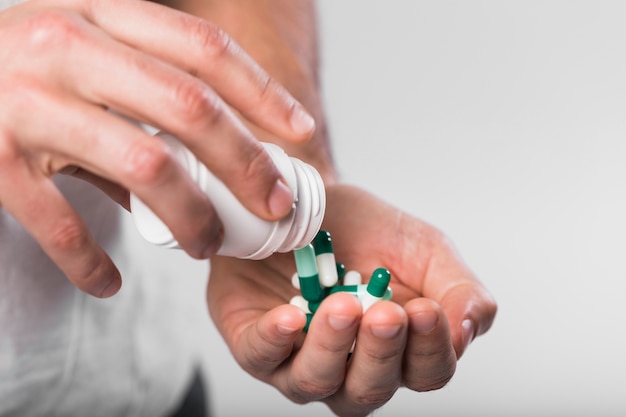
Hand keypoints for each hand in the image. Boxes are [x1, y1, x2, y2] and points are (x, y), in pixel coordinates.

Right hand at [0, 0, 314, 296]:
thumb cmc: (26, 70)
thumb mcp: (86, 56)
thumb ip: (147, 96)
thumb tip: (222, 158)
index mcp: (99, 13)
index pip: (203, 48)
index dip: (262, 91)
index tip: (301, 131)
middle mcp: (65, 47)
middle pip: (190, 106)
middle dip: (246, 162)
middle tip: (274, 204)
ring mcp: (26, 102)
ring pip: (145, 166)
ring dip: (191, 217)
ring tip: (206, 246)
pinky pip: (62, 225)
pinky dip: (93, 263)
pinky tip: (111, 282)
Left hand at [207, 184, 496, 416]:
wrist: (310, 199)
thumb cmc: (367, 230)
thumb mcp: (424, 248)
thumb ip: (459, 289)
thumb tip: (468, 331)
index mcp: (398, 348)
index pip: (426, 372)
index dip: (430, 350)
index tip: (426, 309)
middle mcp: (348, 365)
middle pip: (369, 390)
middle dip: (380, 354)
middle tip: (386, 312)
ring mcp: (297, 357)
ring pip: (314, 382)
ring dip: (332, 349)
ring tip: (343, 307)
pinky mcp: (253, 339)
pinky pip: (260, 355)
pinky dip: (276, 339)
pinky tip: (292, 315)